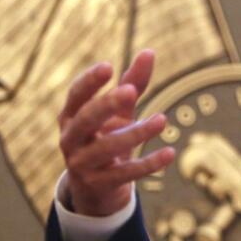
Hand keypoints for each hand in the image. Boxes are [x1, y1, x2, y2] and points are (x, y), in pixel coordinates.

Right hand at [58, 50, 175, 216]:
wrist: (97, 188)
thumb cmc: (106, 138)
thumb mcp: (119, 113)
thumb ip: (132, 83)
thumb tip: (149, 52)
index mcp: (70, 117)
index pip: (75, 96)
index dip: (89, 81)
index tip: (108, 66)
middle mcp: (71, 139)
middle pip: (85, 120)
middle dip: (106, 105)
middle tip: (130, 91)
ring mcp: (82, 164)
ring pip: (106, 148)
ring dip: (135, 133)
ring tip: (163, 119)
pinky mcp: (99, 185)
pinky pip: (124, 174)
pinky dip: (148, 164)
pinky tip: (170, 153)